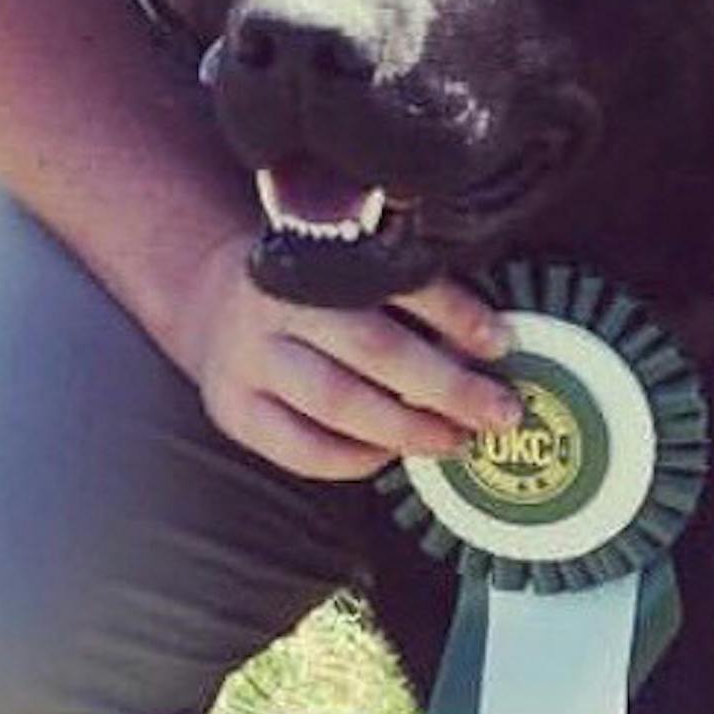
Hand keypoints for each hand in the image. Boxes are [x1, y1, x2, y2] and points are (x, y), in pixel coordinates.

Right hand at [172, 228, 522, 480]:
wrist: (212, 302)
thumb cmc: (310, 288)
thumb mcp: (348, 266)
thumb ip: (406, 288)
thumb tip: (489, 338)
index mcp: (313, 253)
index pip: (395, 281)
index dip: (453, 312)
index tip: (501, 340)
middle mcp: (276, 302)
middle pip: (373, 348)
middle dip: (446, 385)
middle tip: (500, 411)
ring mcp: (248, 359)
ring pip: (338, 402)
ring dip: (408, 428)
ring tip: (456, 440)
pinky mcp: (233, 411)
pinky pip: (303, 449)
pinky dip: (355, 459)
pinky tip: (392, 455)